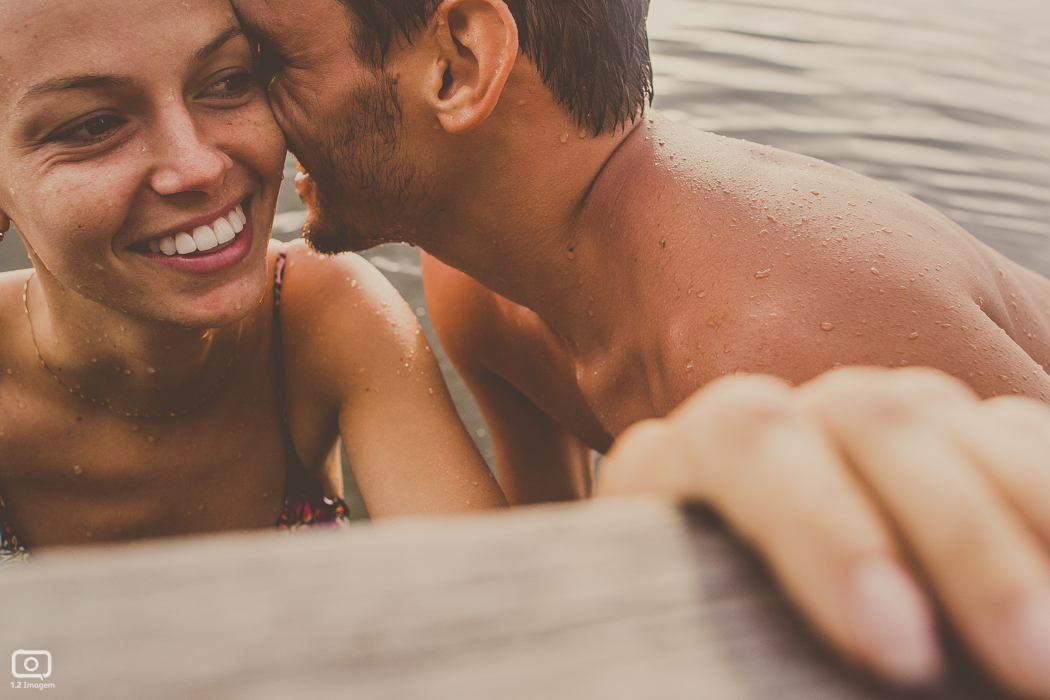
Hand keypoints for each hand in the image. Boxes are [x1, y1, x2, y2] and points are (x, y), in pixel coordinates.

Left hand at [597, 366, 1049, 696]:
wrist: (752, 653)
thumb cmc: (695, 660)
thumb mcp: (702, 655)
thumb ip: (743, 651)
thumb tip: (846, 661)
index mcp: (680, 464)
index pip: (748, 441)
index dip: (824, 528)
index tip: (897, 649)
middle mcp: (784, 425)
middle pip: (872, 422)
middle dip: (961, 543)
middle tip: (1031, 659)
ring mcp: (870, 424)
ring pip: (964, 431)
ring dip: (1032, 521)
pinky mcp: (952, 445)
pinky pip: (1021, 442)